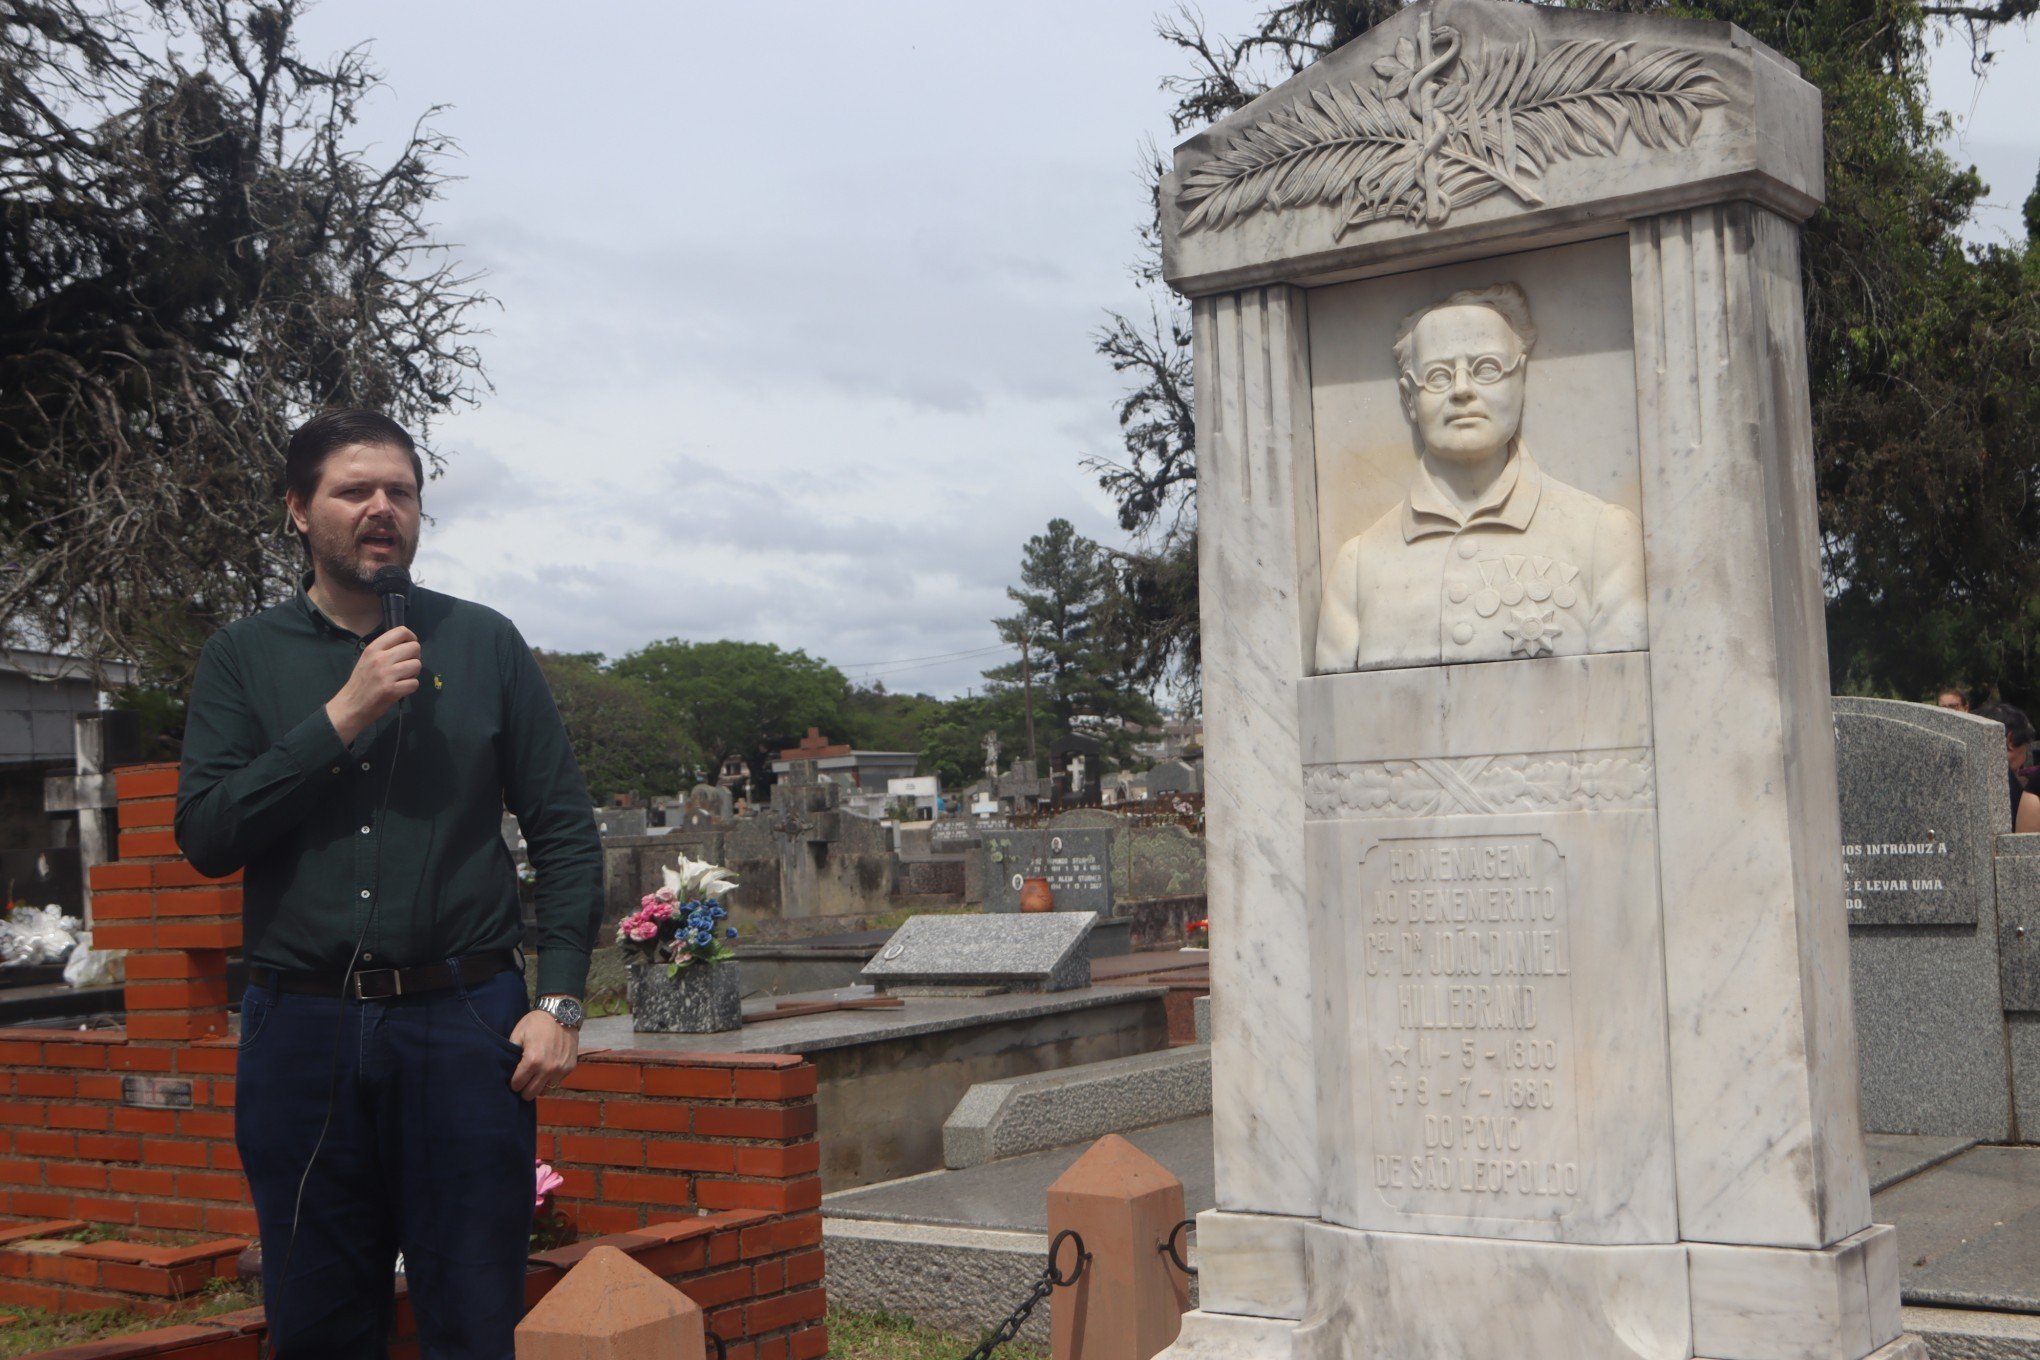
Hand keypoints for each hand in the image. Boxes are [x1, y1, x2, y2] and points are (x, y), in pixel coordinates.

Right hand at [326, 626, 419, 744]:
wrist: (351, 705)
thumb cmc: (361, 682)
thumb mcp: (367, 659)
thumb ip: (385, 649)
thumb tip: (407, 644)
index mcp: (374, 648)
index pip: (401, 632)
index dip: (411, 638)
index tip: (409, 647)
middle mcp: (381, 658)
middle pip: (414, 648)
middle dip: (414, 657)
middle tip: (406, 665)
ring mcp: (387, 675)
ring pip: (417, 665)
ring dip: (413, 673)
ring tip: (402, 678)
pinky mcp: (392, 690)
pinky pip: (415, 683)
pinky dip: (411, 687)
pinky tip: (400, 689)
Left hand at [508, 1007, 578, 1099]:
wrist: (562, 1013)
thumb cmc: (537, 1022)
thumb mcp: (518, 1034)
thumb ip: (511, 1053)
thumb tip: (507, 1069)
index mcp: (532, 1061)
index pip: (517, 1085)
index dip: (513, 1082)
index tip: (514, 1078)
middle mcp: (547, 1069)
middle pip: (530, 1094)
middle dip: (524, 1088)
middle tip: (523, 1080)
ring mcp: (560, 1069)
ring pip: (545, 1091)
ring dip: (538, 1086)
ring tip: (536, 1076)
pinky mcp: (570, 1067)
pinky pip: (557, 1081)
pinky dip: (551, 1078)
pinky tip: (548, 1068)